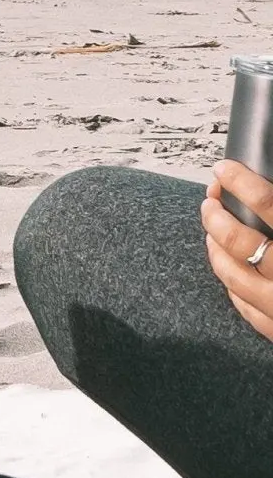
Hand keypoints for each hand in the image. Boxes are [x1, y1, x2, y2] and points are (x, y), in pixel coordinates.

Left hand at [203, 161, 272, 342]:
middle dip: (216, 215)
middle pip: (239, 240)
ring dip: (215, 248)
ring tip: (211, 231)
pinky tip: (228, 270)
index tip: (225, 170)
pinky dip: (231, 284)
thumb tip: (269, 199)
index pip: (268, 204)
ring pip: (231, 274)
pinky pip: (244, 306)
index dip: (241, 182)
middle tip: (210, 200)